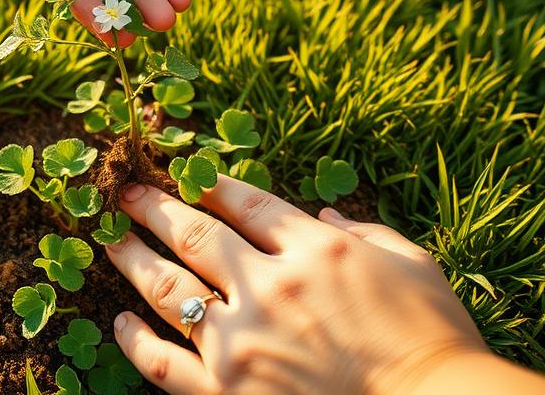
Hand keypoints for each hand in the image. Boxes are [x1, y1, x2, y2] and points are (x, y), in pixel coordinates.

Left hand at [102, 178, 544, 394]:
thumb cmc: (435, 342)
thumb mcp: (415, 266)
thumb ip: (366, 232)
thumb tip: (324, 214)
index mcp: (314, 249)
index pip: (245, 204)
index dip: (210, 183)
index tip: (186, 172)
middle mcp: (268, 286)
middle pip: (194, 234)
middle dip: (154, 207)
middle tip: (125, 191)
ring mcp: (241, 342)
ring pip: (167, 287)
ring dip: (132, 258)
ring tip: (109, 239)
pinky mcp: (224, 393)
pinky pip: (162, 362)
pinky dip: (135, 340)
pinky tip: (120, 322)